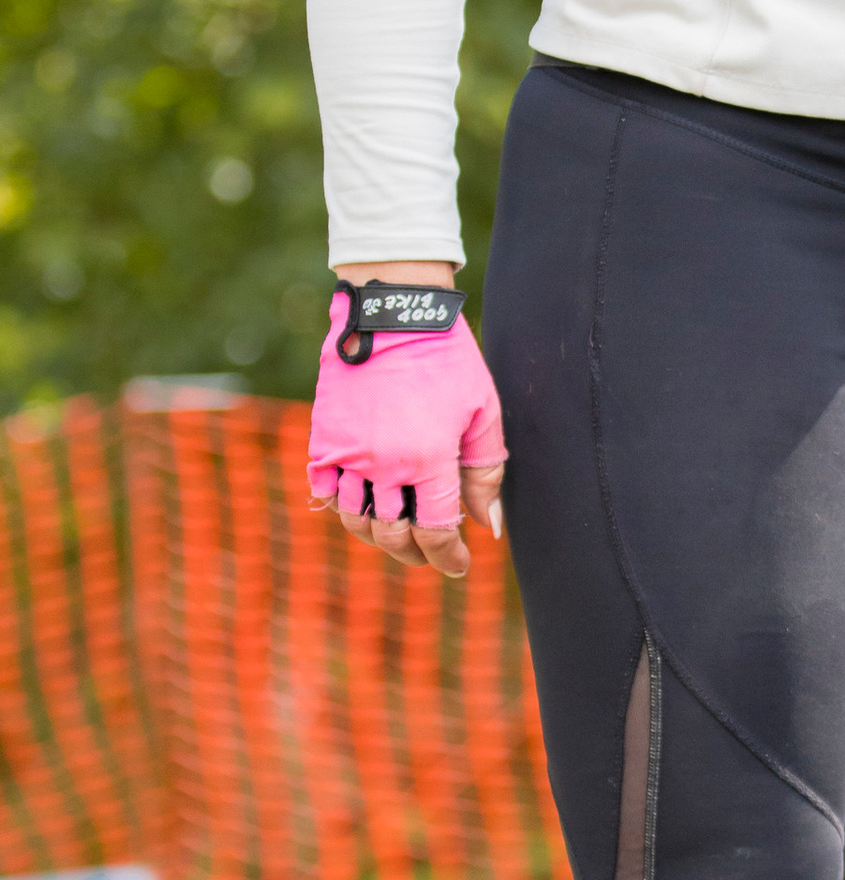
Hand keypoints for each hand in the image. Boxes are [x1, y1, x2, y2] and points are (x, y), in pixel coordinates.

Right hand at [307, 278, 508, 581]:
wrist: (394, 313)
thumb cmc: (448, 359)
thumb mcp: (483, 411)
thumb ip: (485, 472)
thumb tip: (486, 524)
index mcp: (428, 461)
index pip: (436, 531)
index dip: (448, 557)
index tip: (458, 566)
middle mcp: (383, 465)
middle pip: (393, 535)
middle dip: (415, 554)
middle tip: (431, 554)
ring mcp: (347, 454)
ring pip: (355, 520)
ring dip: (378, 536)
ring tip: (398, 535)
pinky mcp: (323, 439)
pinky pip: (324, 491)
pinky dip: (341, 508)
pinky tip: (362, 508)